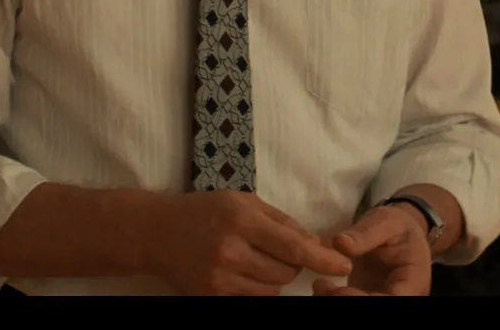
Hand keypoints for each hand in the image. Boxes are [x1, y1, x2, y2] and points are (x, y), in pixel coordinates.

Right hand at [139, 190, 353, 295]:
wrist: (156, 233)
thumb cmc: (205, 211)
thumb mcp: (244, 201)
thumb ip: (282, 221)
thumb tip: (316, 243)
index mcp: (242, 221)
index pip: (293, 246)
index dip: (322, 259)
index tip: (344, 266)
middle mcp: (231, 251)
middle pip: (286, 272)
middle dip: (292, 263)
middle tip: (276, 248)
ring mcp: (220, 278)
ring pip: (272, 289)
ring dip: (276, 276)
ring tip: (256, 257)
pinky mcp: (211, 296)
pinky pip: (253, 298)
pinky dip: (258, 287)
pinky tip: (245, 270)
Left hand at [311, 204, 431, 295]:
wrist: (401, 233)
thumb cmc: (398, 226)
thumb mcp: (385, 221)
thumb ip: (366, 233)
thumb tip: (340, 243)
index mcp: (414, 279)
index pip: (393, 299)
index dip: (364, 299)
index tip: (340, 290)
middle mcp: (402, 295)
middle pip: (377, 307)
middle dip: (347, 300)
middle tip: (322, 286)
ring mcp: (385, 298)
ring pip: (363, 306)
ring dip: (339, 300)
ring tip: (320, 285)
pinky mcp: (370, 298)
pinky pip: (354, 301)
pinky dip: (337, 297)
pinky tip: (323, 287)